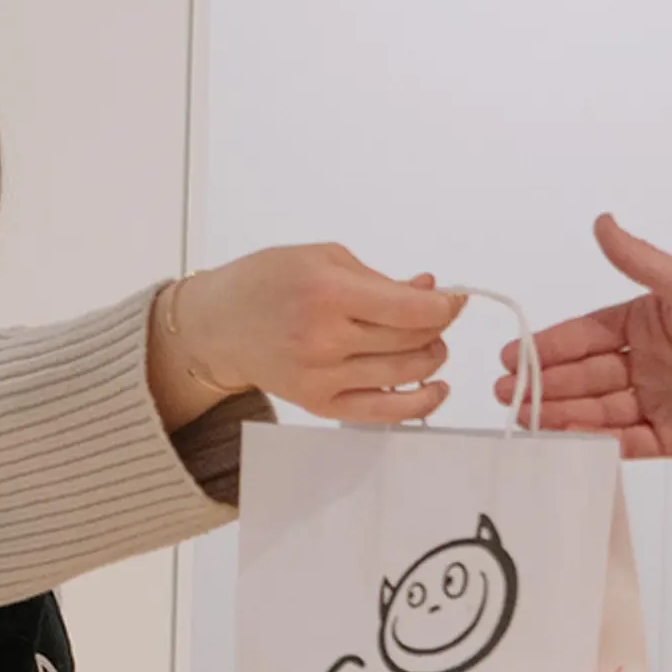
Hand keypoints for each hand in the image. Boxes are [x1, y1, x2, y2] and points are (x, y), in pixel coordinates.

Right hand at [150, 246, 462, 429]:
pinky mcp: (319, 404)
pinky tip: (434, 388)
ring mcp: (321, 377)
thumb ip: (380, 279)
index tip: (452, 300)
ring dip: (431, 358)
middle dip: (437, 327)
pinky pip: (383, 412)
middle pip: (412, 341)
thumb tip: (431, 293)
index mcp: (327, 293)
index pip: (410, 310)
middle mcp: (324, 339)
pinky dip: (418, 403)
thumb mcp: (323, 259)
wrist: (219, 326)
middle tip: (436, 317)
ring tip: (427, 344)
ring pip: (405, 374)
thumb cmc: (266, 284)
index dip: (445, 306)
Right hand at [496, 215, 671, 458]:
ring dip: (561, 412)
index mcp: (648, 324)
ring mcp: (659, 401)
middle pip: (586, 374)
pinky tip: (566, 438)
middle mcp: (648, 363)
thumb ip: (640, 260)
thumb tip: (601, 222)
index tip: (512, 355)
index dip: (550, 346)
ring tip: (523, 417)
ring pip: (599, 408)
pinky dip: (597, 440)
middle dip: (545, 383)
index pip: (587, 335)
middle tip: (504, 391)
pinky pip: (627, 440)